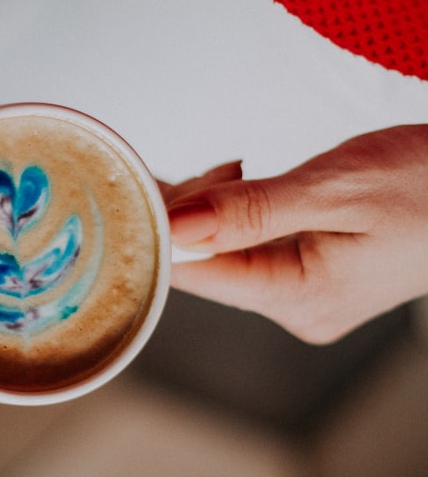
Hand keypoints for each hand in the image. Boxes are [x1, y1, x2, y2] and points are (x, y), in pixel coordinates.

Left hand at [163, 125, 427, 343]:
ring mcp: (302, 296)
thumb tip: (176, 224)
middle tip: (220, 167)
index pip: (195, 272)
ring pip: (222, 253)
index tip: (138, 183)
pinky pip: (247, 247)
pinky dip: (234, 213)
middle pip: (205, 264)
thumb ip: (251, 209)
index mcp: (302, 297)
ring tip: (239, 170)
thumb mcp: (338, 187)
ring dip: (213, 208)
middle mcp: (297, 309)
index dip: (160, 227)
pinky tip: (244, 184)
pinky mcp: (307, 276)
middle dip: (190, 212)